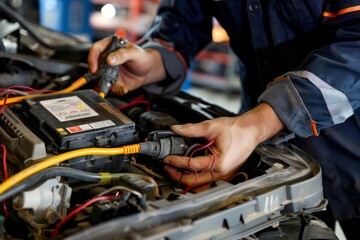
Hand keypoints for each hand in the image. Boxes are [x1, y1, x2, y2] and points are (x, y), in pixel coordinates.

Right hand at [88, 37, 165, 94]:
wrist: (149, 70)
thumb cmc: (142, 57)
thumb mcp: (135, 53)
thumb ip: (123, 54)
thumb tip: (109, 59)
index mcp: (110, 46)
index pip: (96, 49)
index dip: (92, 58)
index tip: (94, 67)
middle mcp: (107, 59)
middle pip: (95, 66)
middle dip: (98, 75)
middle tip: (105, 79)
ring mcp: (109, 71)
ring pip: (101, 79)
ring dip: (107, 84)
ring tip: (118, 86)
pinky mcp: (113, 81)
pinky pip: (111, 88)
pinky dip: (116, 90)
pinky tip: (124, 89)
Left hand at [163, 103, 283, 191]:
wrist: (251, 130)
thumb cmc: (237, 130)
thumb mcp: (211, 127)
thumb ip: (191, 129)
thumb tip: (176, 129)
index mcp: (219, 163)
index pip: (192, 166)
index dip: (177, 162)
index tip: (167, 158)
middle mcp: (221, 173)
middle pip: (193, 182)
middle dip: (177, 175)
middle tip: (166, 167)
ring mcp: (222, 176)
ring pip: (199, 184)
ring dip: (185, 178)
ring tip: (174, 169)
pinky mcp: (222, 174)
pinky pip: (205, 180)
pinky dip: (194, 176)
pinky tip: (187, 168)